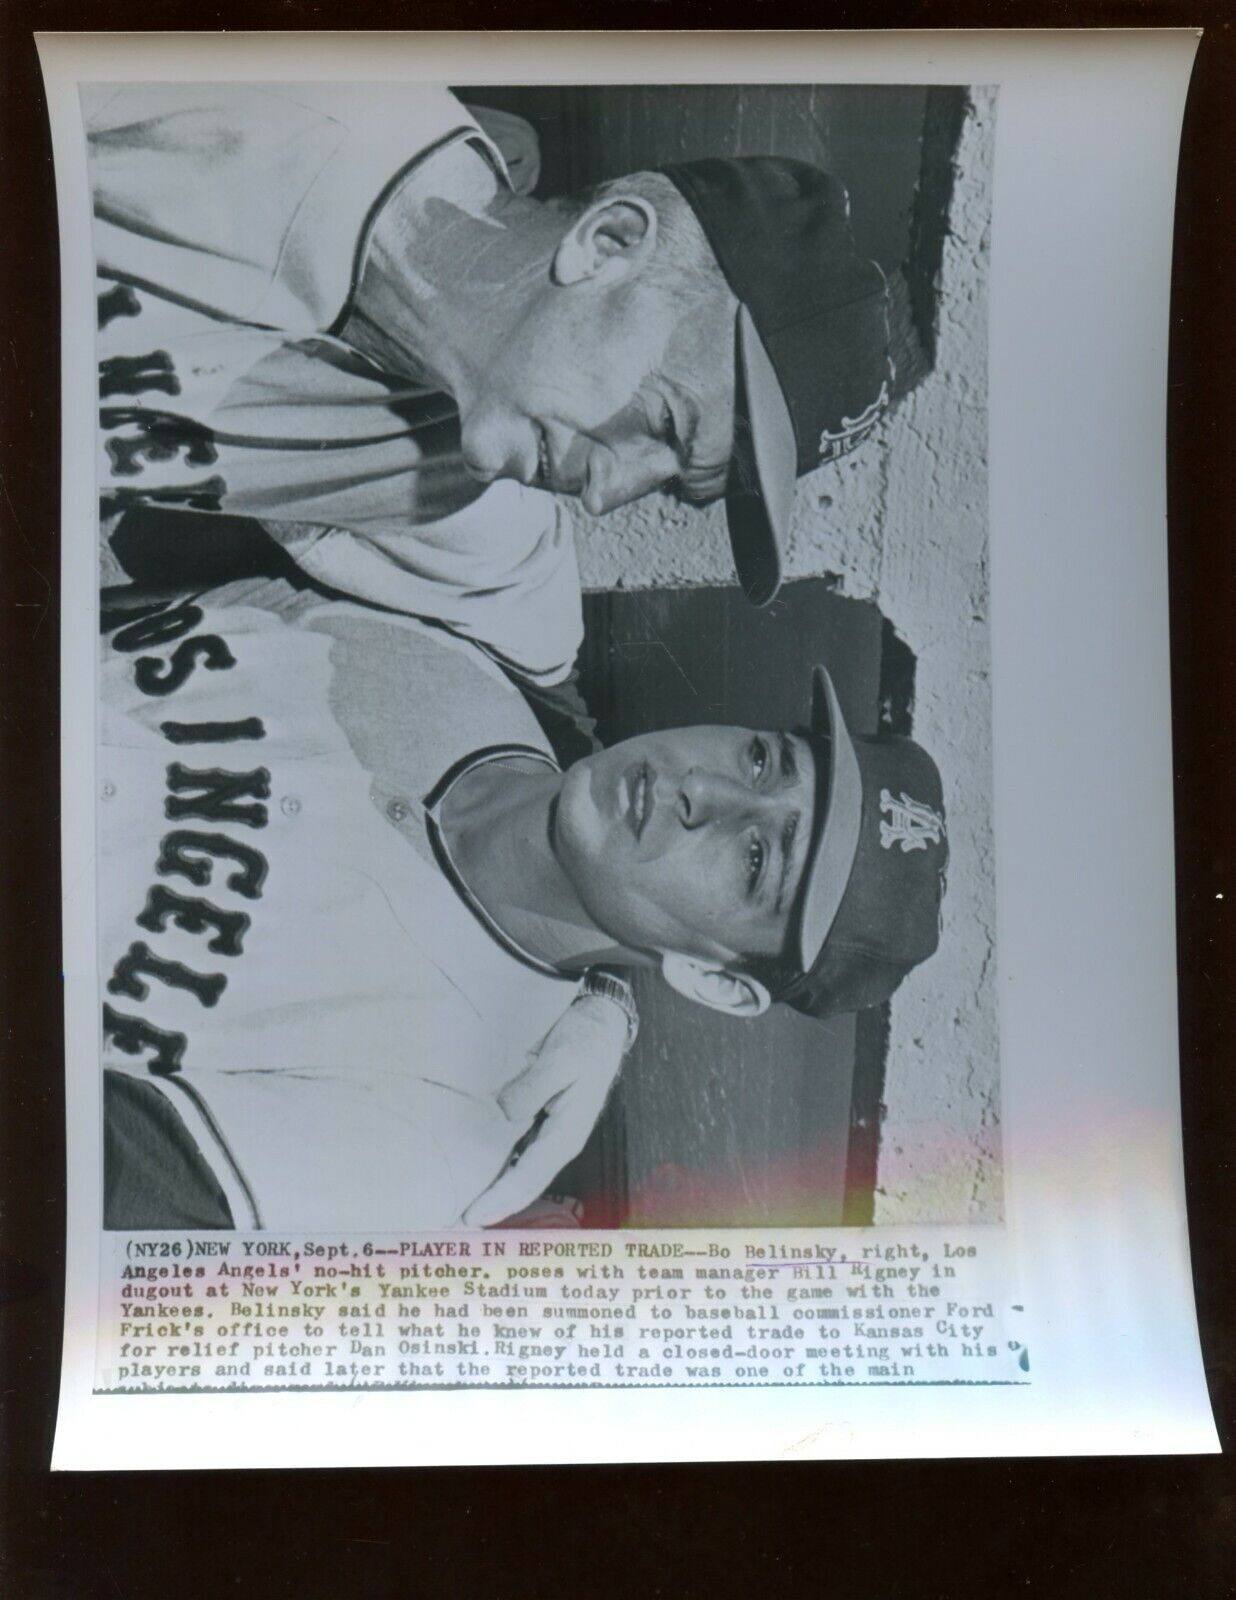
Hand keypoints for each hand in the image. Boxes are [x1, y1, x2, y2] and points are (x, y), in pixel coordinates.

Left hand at [462, 991, 628, 1226]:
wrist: (601, 1026)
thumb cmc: (584, 1041)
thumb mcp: (561, 1058)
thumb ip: (532, 1086)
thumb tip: (505, 1111)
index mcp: (567, 1133)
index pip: (529, 1177)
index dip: (501, 1199)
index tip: (473, 1217)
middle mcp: (557, 1141)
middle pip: (522, 1185)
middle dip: (493, 1206)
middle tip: (455, 1225)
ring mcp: (549, 1135)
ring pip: (518, 1173)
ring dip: (493, 1191)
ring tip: (458, 1207)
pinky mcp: (541, 1124)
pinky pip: (516, 1155)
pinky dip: (497, 1168)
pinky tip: (474, 1173)